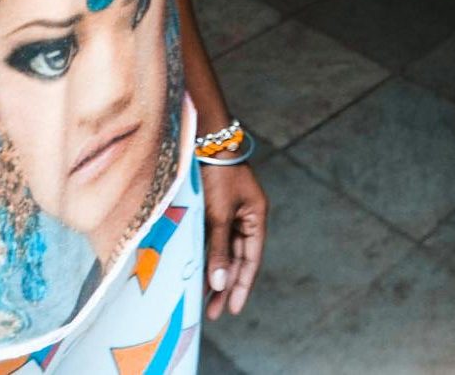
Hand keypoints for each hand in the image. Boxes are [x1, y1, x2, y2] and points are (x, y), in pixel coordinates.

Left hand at [202, 161, 267, 319]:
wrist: (205, 142)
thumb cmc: (217, 175)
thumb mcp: (219, 214)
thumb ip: (219, 249)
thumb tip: (220, 284)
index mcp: (256, 216)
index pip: (251, 259)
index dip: (242, 285)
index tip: (232, 309)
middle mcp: (245, 217)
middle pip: (238, 258)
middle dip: (226, 286)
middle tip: (214, 313)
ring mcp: (230, 212)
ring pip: (224, 251)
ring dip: (215, 274)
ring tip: (203, 300)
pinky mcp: (214, 208)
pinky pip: (213, 240)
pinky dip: (207, 257)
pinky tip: (197, 273)